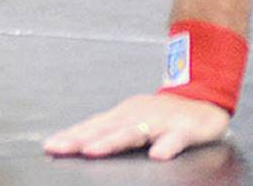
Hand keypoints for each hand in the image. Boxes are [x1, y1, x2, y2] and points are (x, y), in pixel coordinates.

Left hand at [43, 93, 230, 159]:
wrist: (202, 97)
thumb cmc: (160, 114)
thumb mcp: (130, 119)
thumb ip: (106, 131)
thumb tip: (77, 142)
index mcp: (121, 116)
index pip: (91, 126)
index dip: (70, 136)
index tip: (50, 146)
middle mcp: (135, 117)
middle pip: (104, 129)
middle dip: (80, 139)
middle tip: (59, 148)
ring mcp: (159, 122)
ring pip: (133, 133)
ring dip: (112, 142)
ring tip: (93, 151)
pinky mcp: (185, 129)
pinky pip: (176, 139)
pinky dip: (167, 146)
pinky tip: (157, 155)